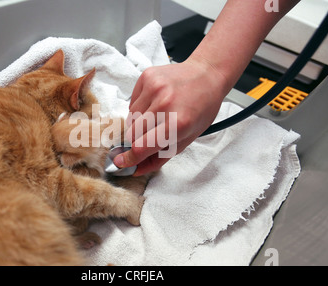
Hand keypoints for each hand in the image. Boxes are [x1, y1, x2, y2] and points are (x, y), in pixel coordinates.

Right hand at [113, 56, 229, 175]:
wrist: (207, 75)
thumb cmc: (201, 108)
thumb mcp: (187, 138)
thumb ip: (160, 157)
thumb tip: (137, 169)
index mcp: (178, 123)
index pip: (142, 147)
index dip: (129, 159)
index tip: (120, 163)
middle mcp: (164, 104)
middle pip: (132, 133)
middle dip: (137, 140)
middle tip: (150, 135)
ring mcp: (154, 87)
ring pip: (130, 118)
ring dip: (138, 123)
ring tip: (157, 116)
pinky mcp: (147, 76)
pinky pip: (132, 102)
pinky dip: (140, 107)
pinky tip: (155, 102)